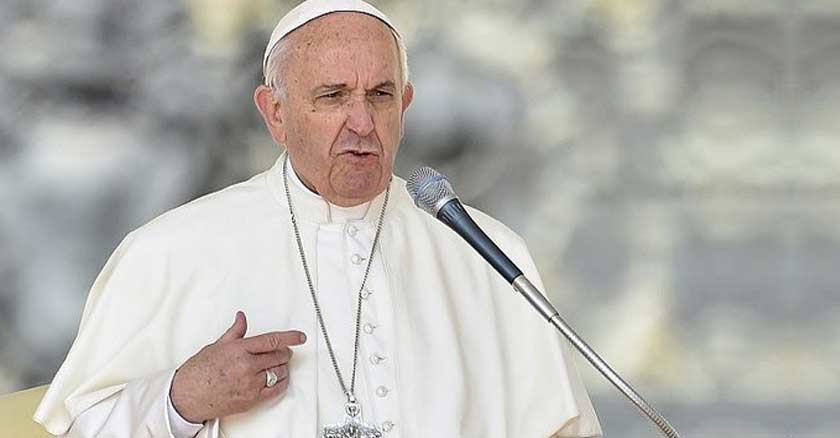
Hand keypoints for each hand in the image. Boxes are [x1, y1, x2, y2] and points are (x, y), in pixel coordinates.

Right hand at [170, 311, 306, 422]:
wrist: (187, 396)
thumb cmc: (198, 372)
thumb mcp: (217, 346)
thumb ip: (235, 331)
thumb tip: (242, 318)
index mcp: (239, 350)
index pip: (272, 340)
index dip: (290, 337)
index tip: (300, 337)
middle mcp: (247, 366)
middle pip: (278, 356)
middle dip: (284, 352)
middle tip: (284, 351)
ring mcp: (250, 384)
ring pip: (279, 372)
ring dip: (282, 367)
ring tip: (277, 364)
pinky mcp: (252, 399)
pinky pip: (275, 389)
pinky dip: (280, 382)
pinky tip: (278, 378)